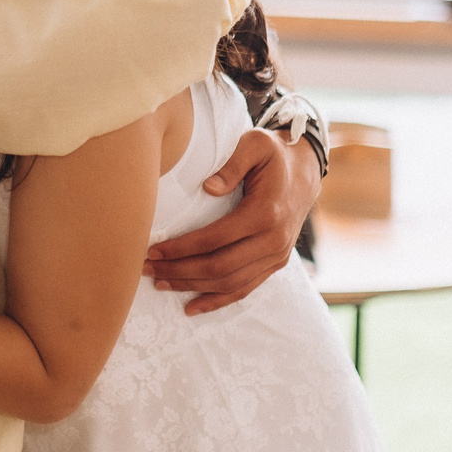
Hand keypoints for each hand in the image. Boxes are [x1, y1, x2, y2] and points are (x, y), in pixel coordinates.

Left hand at [145, 129, 319, 314]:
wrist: (306, 172)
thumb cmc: (274, 155)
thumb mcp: (255, 144)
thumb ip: (232, 164)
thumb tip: (208, 187)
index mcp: (265, 213)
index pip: (215, 238)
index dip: (181, 248)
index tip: (152, 250)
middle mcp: (274, 240)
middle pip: (219, 266)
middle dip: (179, 270)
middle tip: (145, 269)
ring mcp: (276, 256)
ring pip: (230, 283)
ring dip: (192, 286)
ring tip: (159, 283)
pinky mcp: (275, 264)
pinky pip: (245, 289)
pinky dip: (217, 300)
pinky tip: (191, 307)